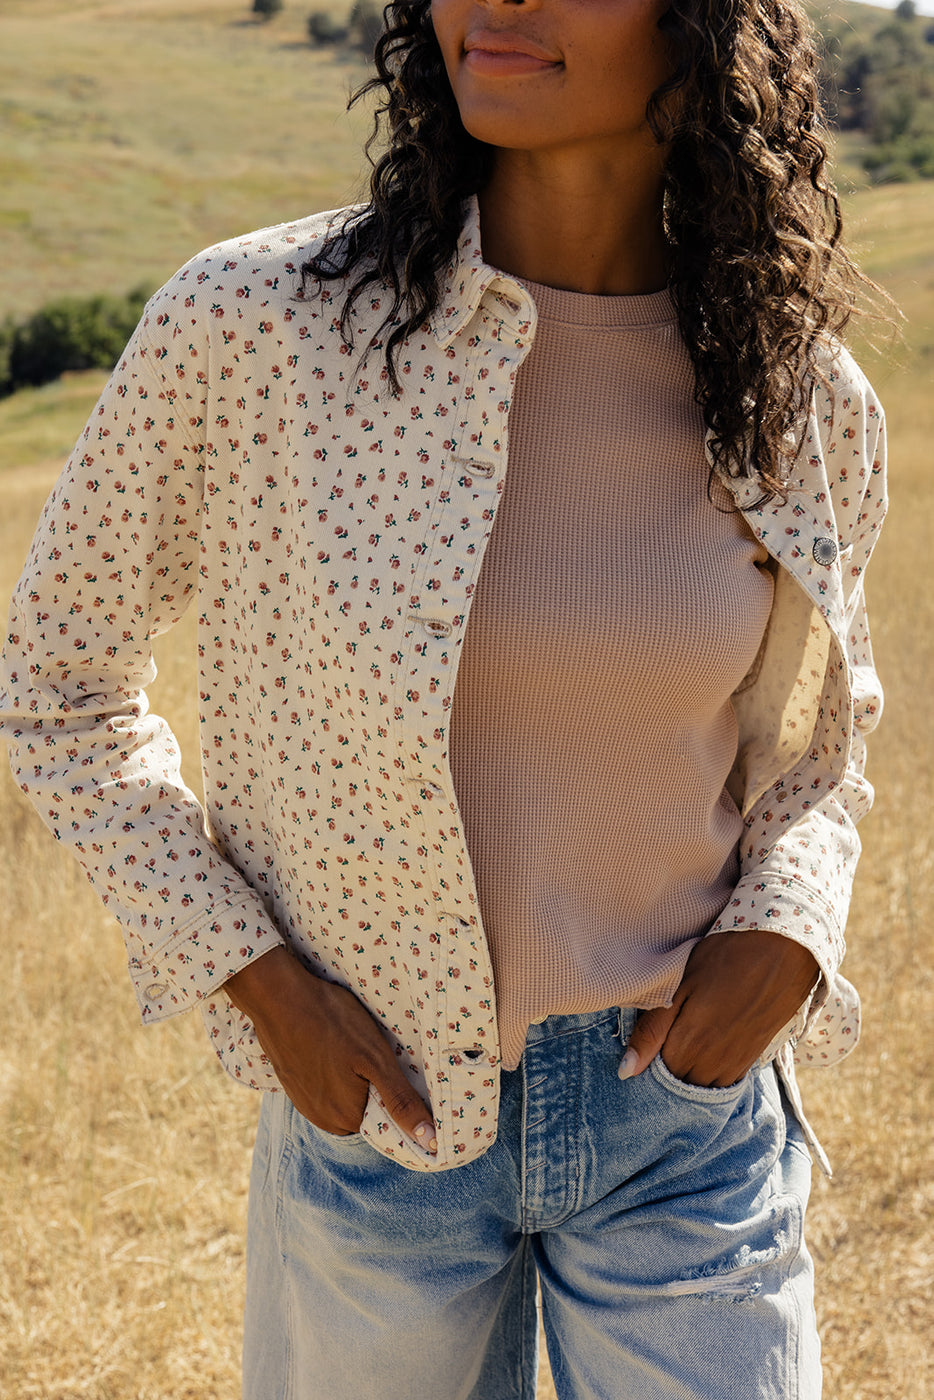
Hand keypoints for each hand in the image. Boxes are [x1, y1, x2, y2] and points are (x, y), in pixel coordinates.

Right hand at [224, 947, 436, 1153]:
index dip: (398, 1098)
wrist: (278, 997)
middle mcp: (323, 1120)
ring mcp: (304, 1102)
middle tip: (375, 1052)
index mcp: (347, 1120)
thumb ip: (401, 1102)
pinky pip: (324, 1085)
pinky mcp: (293, 1084)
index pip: (386, 1122)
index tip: (400, 1072)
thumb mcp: (375, 1059)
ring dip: (353, 1078)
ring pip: (345, 1097)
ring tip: (353, 1047)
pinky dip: (334, 1070)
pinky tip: (335, 1046)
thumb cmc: (331, 1022)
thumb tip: (431, 1141)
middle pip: (365, 1109)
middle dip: (374, 1086)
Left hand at [619, 930, 819, 1087]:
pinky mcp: (754, 1057)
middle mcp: (711, 1063)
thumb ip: (652, 1030)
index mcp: (688, 1045)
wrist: (782, 948)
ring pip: (702, 1084)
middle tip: (664, 1036)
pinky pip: (726, 1080)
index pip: (656, 1076)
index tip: (646, 1040)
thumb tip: (626, 1072)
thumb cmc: (723, 958)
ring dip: (690, 1070)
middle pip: (679, 1082)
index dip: (647, 1060)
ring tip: (686, 1039)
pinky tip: (707, 1045)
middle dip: (667, 1068)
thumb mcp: (680, 985)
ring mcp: (735, 1063)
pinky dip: (711, 1070)